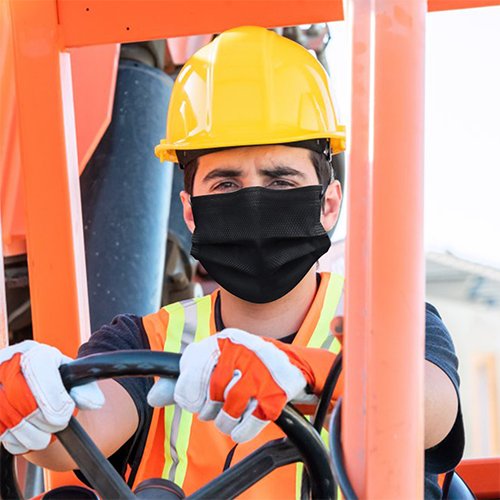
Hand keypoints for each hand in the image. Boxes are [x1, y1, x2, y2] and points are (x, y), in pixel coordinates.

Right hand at [0, 341, 104, 454]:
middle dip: (48, 419)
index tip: (66, 412)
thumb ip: (86, 387)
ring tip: (47, 430)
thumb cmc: (53, 380)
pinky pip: (2, 434)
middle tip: (59, 423)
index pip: (38, 367)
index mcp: (31, 352)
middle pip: (24, 399)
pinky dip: (19, 441)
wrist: (30, 386)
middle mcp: (5, 366)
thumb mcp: (72, 376)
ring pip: (11, 420)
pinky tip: (30, 432)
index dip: (53, 395)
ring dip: (35, 434)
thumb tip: (93, 402)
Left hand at [148, 329, 315, 442]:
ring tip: (231, 412)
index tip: (194, 399)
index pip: (189, 375)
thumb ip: (183, 378)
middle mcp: (241, 352)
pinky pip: (245, 428)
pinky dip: (241, 430)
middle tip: (215, 405)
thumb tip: (152, 399)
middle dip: (208, 409)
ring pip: (226, 415)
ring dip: (225, 421)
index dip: (187, 395)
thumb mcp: (215, 360)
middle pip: (207, 399)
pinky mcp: (275, 396)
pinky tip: (244, 420)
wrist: (290, 363)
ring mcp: (260, 374)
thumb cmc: (244, 363)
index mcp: (223, 340)